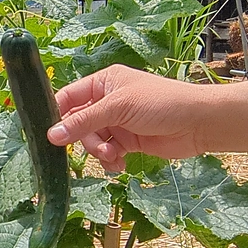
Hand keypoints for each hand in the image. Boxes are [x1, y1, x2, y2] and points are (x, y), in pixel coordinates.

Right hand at [47, 65, 247, 169]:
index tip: (49, 135)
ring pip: (92, 141)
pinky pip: (108, 153)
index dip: (57, 115)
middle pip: (78, 123)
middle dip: (85, 140)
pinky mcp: (128, 142)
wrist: (198, 124)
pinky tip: (120, 165)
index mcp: (103, 82)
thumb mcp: (118, 109)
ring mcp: (118, 123)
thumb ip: (83, 123)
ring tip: (114, 157)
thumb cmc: (160, 104)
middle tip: (100, 149)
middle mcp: (107, 101)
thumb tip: (50, 136)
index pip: (68, 97)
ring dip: (99, 152)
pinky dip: (111, 161)